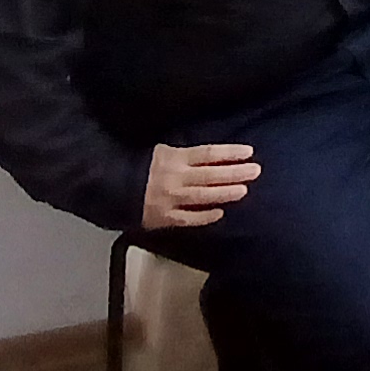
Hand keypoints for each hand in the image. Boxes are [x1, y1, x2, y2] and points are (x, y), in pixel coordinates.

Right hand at [142, 142, 258, 230]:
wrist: (114, 187)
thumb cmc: (145, 166)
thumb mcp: (164, 152)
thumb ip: (188, 156)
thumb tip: (217, 158)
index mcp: (175, 157)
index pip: (208, 153)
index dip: (230, 153)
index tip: (249, 152)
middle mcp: (175, 177)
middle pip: (210, 175)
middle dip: (235, 173)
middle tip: (255, 171)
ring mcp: (170, 199)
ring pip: (203, 197)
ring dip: (225, 193)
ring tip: (243, 190)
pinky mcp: (164, 217)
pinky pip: (188, 218)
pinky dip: (204, 216)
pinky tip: (220, 213)